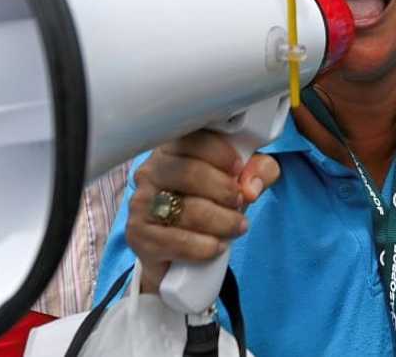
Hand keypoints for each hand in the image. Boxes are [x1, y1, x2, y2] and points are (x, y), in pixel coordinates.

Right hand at [126, 130, 280, 293]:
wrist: (175, 256)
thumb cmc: (207, 206)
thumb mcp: (239, 182)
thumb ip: (257, 172)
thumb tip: (252, 185)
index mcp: (171, 150)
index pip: (191, 139)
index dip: (219, 152)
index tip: (238, 167)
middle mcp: (150, 172)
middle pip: (188, 172)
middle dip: (224, 190)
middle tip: (240, 201)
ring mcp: (140, 203)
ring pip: (186, 210)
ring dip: (221, 221)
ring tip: (237, 227)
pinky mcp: (138, 235)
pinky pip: (177, 240)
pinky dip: (204, 246)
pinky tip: (216, 246)